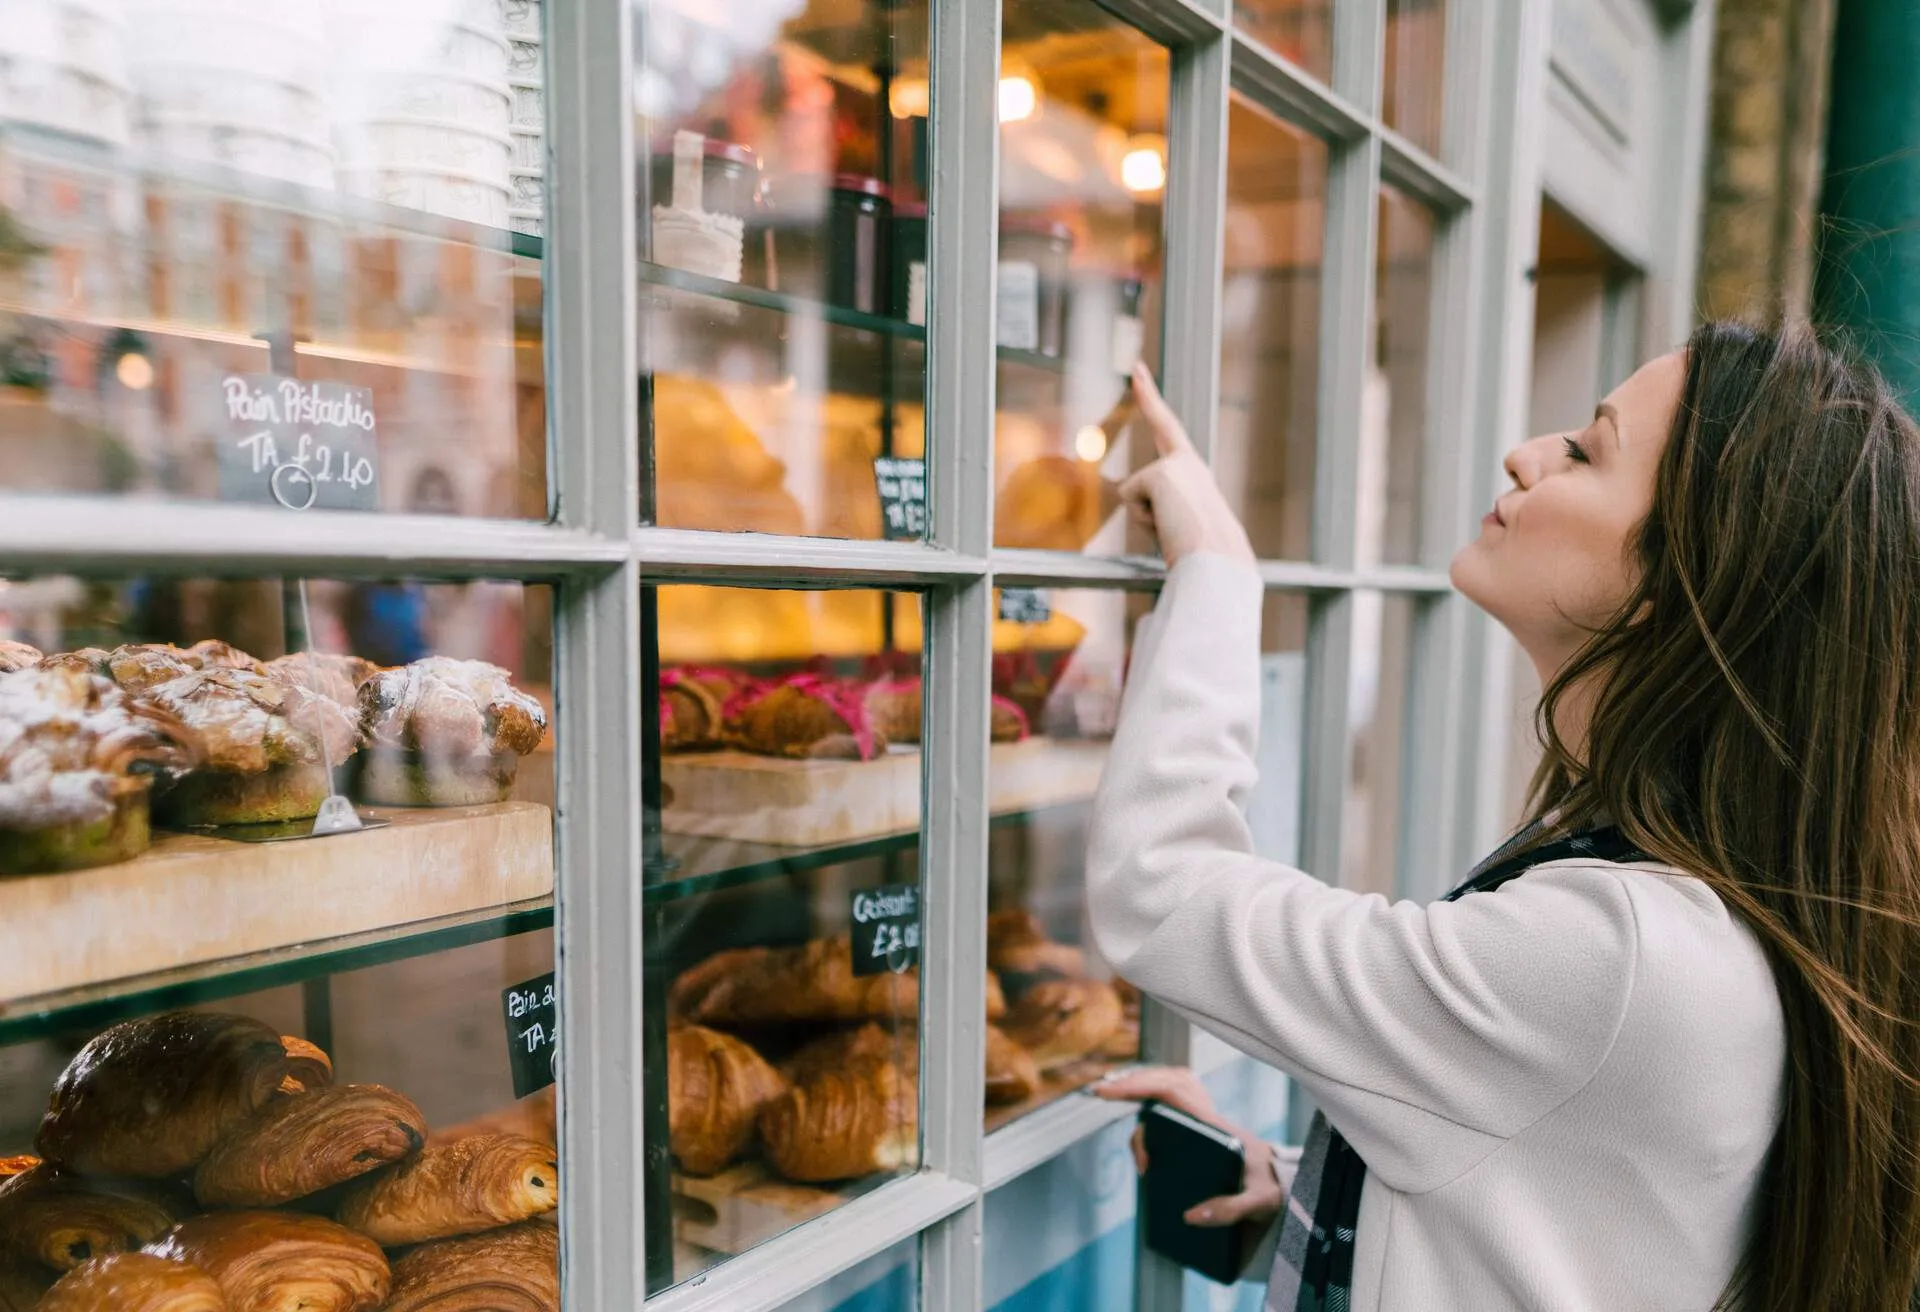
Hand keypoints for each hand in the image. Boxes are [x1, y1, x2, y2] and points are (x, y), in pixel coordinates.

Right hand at [1093, 1066, 1282, 1228]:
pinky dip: (1155, 1112)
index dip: (1137, 1086)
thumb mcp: (1259, 1202)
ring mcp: (1204, 1120)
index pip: (1171, 1089)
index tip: (1108, 1093)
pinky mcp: (1202, 1130)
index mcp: (1213, 1124)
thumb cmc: (1273, 1188)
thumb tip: (1189, 1216)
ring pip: (1169, 1091)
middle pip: (1164, 1081)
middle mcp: (1206, 1116)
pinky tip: (1149, 1144)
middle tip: (1104, 1096)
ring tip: (1140, 1151)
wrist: (1286, 1183)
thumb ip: (1229, 1210)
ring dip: (1144, 1101)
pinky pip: (1175, 1107)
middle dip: (1132, 1085)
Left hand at [1116, 365, 1255, 568]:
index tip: (1137, 370)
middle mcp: (1187, 461)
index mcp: (1194, 473)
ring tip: (1175, 529)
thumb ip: (1158, 512)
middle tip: (1136, 364)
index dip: (1151, 399)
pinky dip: (1144, 521)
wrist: (1219, 559)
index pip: (1168, 430)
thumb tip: (1129, 510)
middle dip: (1147, 390)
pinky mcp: (1158, 474)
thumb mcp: (1181, 530)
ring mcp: (1174, 464)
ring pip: (1134, 493)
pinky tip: (1169, 525)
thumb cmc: (1205, 556)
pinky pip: (1130, 501)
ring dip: (1146, 520)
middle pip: (1160, 422)